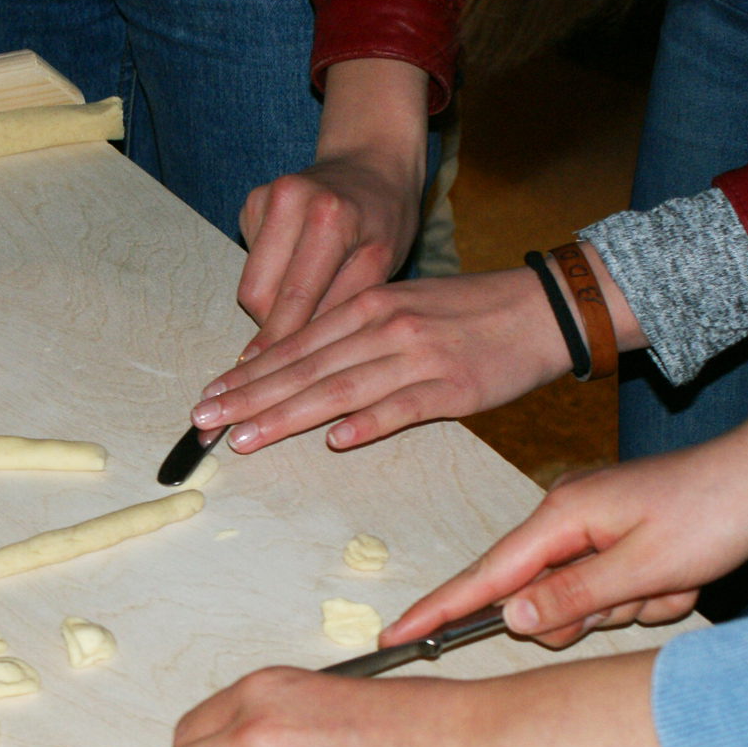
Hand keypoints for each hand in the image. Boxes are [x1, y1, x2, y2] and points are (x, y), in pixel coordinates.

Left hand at [194, 267, 574, 453]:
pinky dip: (368, 423)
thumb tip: (295, 368)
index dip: (247, 375)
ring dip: (287, 415)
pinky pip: (403, 407)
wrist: (544, 308)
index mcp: (367, 307)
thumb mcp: (402, 309)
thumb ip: (350, 336)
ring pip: (340, 388)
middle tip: (203, 423)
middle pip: (305, 368)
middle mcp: (384, 327)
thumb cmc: (467, 314)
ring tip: (244, 437)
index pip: (294, 345)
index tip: (208, 398)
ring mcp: (418, 357)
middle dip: (249, 397)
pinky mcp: (453, 388)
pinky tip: (334, 440)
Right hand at [236, 153, 424, 359]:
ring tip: (308, 304)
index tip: (268, 384)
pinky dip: (272, 279)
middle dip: (273, 330)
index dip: (279, 345)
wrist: (370, 160)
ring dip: (272, 307)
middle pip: (257, 294)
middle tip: (294, 355)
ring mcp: (264, 197)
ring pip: (249, 284)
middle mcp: (289, 200)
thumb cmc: (385, 216)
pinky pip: (251, 263)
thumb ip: (343, 305)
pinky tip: (299, 268)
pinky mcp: (250, 203)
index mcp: (329, 216)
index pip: (293, 297)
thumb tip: (304, 357)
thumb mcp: (382, 261)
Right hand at [385, 312, 747, 648]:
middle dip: (585, 613)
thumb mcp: (643, 567)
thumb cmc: (715, 512)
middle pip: (536, 598)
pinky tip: (678, 576)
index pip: (482, 576)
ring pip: (578, 600)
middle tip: (638, 596)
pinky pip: (609, 590)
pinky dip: (643, 595)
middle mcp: (565, 520)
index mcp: (560, 518)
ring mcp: (590, 528)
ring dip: (624, 605)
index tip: (394, 634)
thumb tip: (509, 618)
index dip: (438, 609)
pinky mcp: (614, 539)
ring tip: (671, 580)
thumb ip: (570, 596)